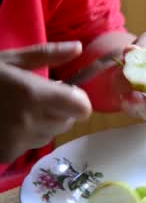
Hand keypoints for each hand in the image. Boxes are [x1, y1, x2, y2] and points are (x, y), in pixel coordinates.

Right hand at [0, 42, 91, 162]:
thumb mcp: (9, 58)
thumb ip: (46, 54)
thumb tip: (78, 47)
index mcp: (33, 94)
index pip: (82, 108)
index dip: (77, 100)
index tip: (64, 92)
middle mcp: (29, 122)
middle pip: (67, 121)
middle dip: (59, 110)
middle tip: (35, 99)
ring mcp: (16, 142)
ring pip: (50, 134)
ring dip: (42, 124)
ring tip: (16, 111)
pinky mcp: (5, 154)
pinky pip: (29, 146)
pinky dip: (23, 138)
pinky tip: (5, 125)